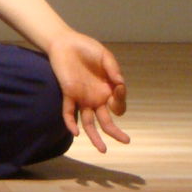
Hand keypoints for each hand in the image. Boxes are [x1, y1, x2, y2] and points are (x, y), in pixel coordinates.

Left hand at [45, 30, 129, 152]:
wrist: (65, 42)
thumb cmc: (87, 48)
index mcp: (108, 90)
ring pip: (89, 123)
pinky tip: (76, 132)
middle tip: (126, 141)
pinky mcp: (68, 94)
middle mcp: (96, 98)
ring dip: (95, 136)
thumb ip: (113, 69)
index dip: (121, 101)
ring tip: (103, 150)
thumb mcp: (105, 56)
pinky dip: (71, 122)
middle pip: (107, 121)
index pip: (118, 105)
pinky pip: (69, 112)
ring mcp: (82, 98)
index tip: (118, 86)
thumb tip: (120, 83)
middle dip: (116, 132)